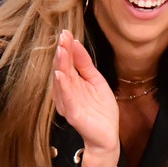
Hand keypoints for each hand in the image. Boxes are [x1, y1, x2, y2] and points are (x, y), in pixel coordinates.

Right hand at [52, 30, 120, 166]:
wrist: (107, 135)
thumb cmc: (100, 109)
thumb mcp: (96, 81)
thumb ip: (85, 64)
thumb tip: (76, 43)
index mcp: (72, 82)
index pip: (67, 62)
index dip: (66, 48)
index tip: (66, 32)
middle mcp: (67, 91)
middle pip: (62, 69)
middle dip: (62, 52)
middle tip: (62, 37)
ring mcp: (68, 102)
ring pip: (62, 81)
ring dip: (60, 65)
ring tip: (60, 50)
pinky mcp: (73, 113)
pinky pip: (66, 98)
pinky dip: (62, 86)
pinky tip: (60, 75)